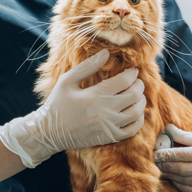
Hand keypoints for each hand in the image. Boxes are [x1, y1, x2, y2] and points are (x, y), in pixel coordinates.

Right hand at [0, 49, 145, 167]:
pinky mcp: (109, 137)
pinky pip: (133, 129)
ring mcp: (109, 126)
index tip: (133, 71)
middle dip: (139, 85)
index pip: (125, 81)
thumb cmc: (57, 104)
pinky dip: (139, 120)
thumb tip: (106, 53)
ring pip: (136, 112)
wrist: (50, 132)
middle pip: (134, 95)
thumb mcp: (67, 81)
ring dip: (141, 101)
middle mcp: (105, 111)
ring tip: (138, 95)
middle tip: (137, 81)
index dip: (132, 74)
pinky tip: (136, 113)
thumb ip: (87, 66)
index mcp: (95, 95)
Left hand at [153, 124, 191, 191]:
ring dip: (171, 175)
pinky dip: (182, 186)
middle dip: (166, 166)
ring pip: (187, 180)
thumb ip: (184, 135)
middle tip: (156, 162)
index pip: (183, 155)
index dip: (168, 154)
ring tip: (162, 169)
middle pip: (183, 169)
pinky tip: (174, 179)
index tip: (156, 153)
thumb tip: (167, 129)